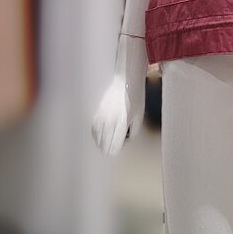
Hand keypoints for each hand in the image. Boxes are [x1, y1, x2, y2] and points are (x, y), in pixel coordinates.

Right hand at [91, 36, 146, 154]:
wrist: (125, 82)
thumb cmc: (135, 99)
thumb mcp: (139, 117)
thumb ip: (133, 133)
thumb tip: (124, 141)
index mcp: (121, 124)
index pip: (113, 147)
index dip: (115, 151)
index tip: (116, 150)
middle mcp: (109, 122)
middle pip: (103, 145)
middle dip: (108, 148)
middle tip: (113, 147)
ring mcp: (101, 117)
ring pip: (96, 138)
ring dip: (101, 142)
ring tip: (106, 143)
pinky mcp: (97, 112)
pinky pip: (93, 129)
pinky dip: (96, 135)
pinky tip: (100, 136)